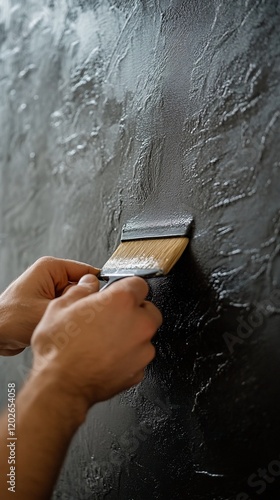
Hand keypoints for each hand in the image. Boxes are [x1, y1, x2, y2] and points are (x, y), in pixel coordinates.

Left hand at [0, 257, 98, 355]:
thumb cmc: (10, 319)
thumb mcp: (50, 309)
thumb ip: (77, 301)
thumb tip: (99, 296)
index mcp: (51, 268)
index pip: (87, 272)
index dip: (97, 288)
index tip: (106, 301)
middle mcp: (51, 277)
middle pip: (83, 288)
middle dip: (84, 303)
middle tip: (82, 316)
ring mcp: (50, 291)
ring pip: (76, 302)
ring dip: (74, 313)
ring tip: (69, 323)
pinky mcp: (48, 305)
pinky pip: (67, 310)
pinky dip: (67, 320)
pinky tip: (63, 328)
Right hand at [31, 275, 161, 408]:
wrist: (60, 385)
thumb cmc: (59, 349)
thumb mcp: (60, 307)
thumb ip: (81, 291)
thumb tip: (88, 284)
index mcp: (121, 301)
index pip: (139, 284)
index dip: (126, 288)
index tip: (118, 294)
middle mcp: (138, 323)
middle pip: (148, 310)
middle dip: (134, 312)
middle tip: (112, 318)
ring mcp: (142, 349)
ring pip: (145, 335)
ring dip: (131, 335)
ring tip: (106, 341)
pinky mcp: (139, 370)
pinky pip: (138, 357)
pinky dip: (128, 356)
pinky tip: (107, 357)